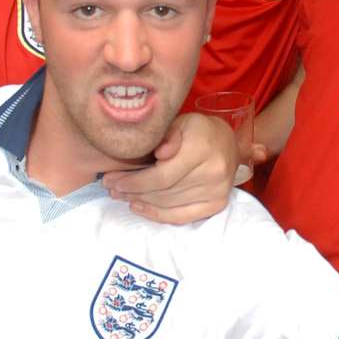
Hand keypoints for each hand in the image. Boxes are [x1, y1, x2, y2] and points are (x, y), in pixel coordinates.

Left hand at [104, 111, 258, 223]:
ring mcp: (217, 191)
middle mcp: (213, 172)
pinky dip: (158, 215)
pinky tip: (140, 207)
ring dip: (141, 202)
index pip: (162, 176)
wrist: (227, 142)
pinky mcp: (217, 204)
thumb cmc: (196, 130)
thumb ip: (167, 135)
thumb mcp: (180, 122)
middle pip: (163, 192)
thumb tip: (160, 153)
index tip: (113, 180)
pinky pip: (182, 216)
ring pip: (169, 205)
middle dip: (133, 192)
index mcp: (202, 148)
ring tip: (122, 196)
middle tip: (111, 189)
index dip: (134, 182)